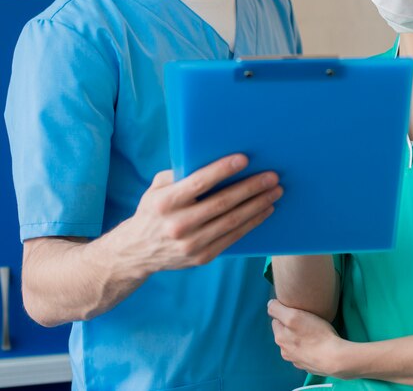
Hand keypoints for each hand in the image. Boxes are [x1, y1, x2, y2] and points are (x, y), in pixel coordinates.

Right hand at [116, 154, 281, 274]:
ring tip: (275, 191)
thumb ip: (179, 174)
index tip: (244, 159)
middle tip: (272, 176)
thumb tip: (210, 155)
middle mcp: (177, 224)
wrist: (136, 252)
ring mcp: (191, 244)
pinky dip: (252, 222)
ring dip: (258, 204)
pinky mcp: (202, 257)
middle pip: (222, 203)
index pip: (199, 183)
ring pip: (232, 221)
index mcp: (165, 202)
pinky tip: (265, 210)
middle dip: (251, 188)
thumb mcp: (156, 188)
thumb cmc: (153, 210)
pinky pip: (233, 237)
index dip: (222, 170)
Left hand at [268, 298, 348, 377]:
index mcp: (280, 338)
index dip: (285, 313)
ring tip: (312, 332)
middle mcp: (285, 351)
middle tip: (305, 320)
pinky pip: (304, 352)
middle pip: (284, 332)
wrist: (334, 358)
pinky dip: (307, 348)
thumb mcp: (294, 316)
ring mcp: (296, 360)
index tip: (296, 311)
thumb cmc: (316, 334)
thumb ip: (277, 309)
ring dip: (299, 337)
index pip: (276, 319)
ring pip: (294, 343)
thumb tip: (269, 304)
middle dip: (291, 326)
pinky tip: (316, 344)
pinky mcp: (308, 366)